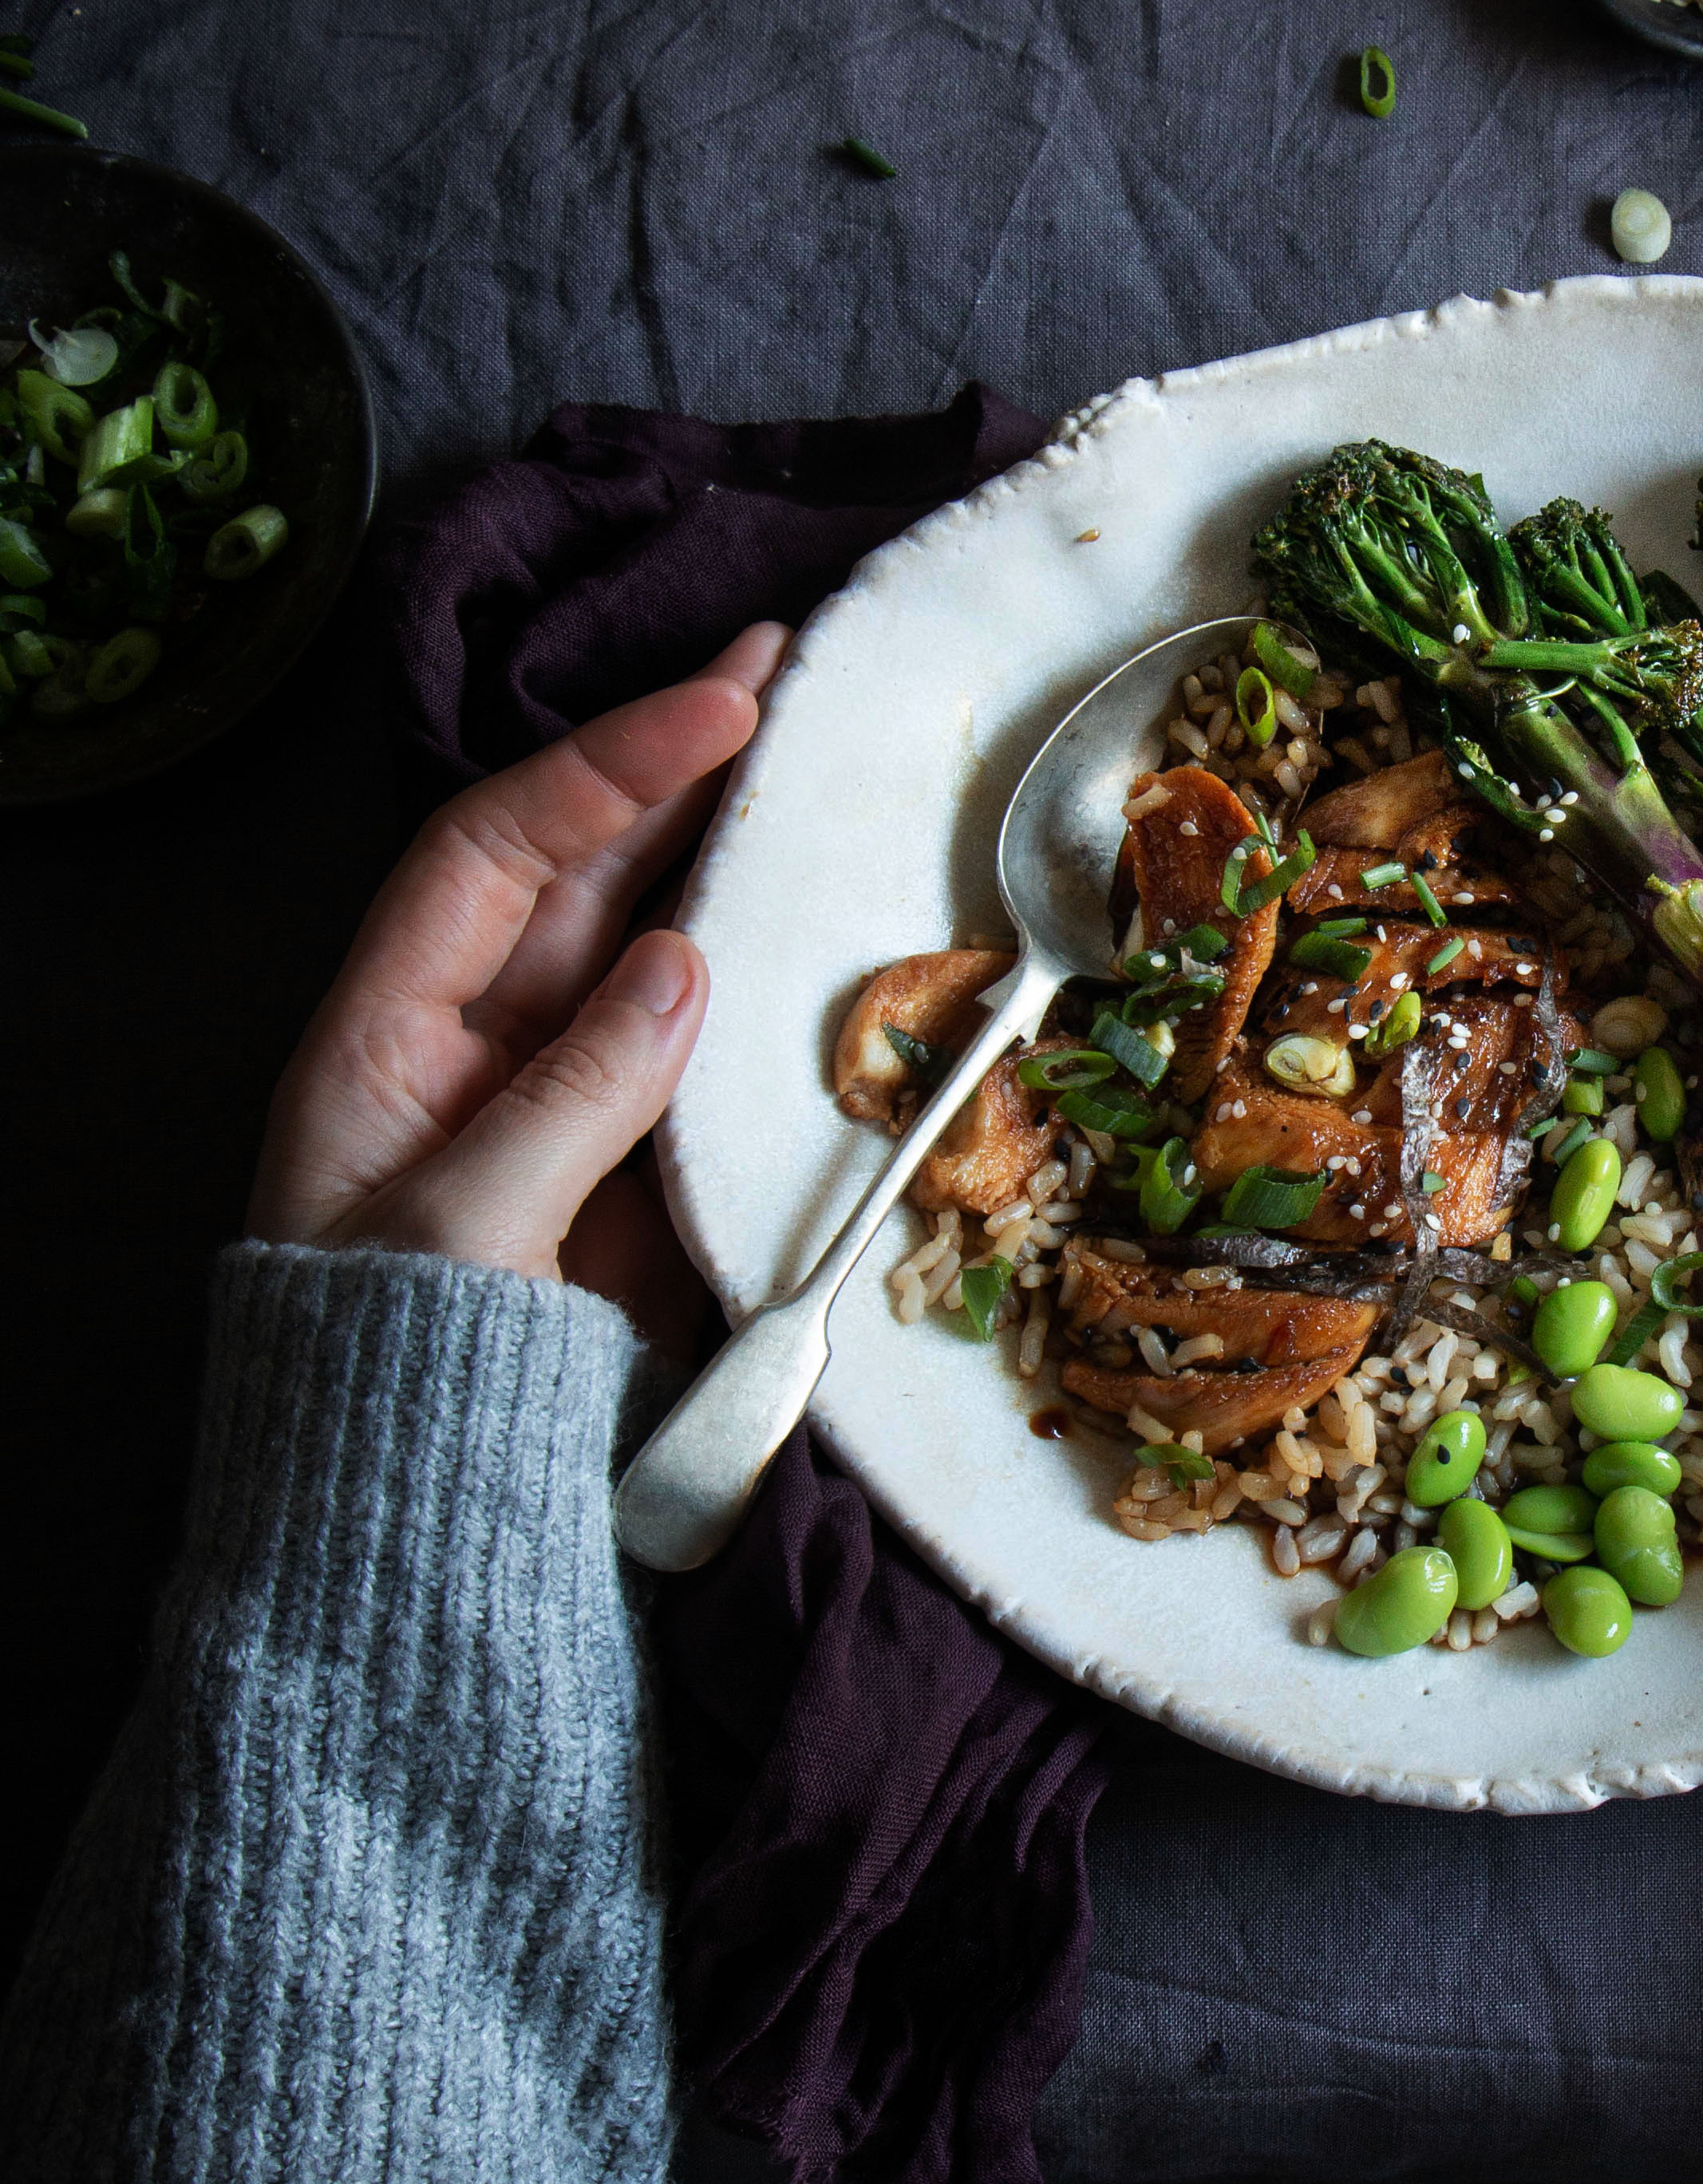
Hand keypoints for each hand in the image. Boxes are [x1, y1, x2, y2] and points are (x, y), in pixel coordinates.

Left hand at [255, 630, 784, 1343]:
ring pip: (657, 936)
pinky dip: (776, 971)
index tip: (725, 706)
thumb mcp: (461, 1232)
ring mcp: (572, 1096)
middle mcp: (478, 1042)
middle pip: (580, 868)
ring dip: (735, 844)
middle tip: (786, 667)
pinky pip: (718, 1042)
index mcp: (387, 1039)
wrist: (427, 1515)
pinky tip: (835, 911)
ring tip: (821, 751)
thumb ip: (573, 1096)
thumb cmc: (401, 1373)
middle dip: (677, 764)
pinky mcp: (650, 1160)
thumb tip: (683, 962)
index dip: (608, 767)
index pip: (496, 852)